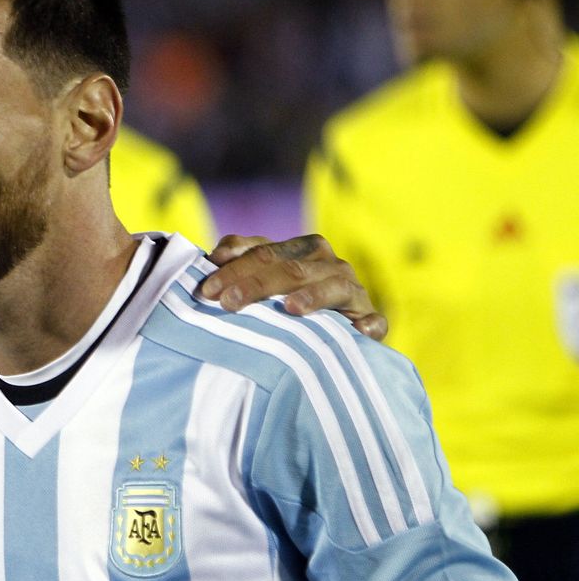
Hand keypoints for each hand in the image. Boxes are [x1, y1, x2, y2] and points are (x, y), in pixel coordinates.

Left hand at [200, 234, 386, 339]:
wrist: (335, 331)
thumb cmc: (286, 301)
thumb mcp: (263, 277)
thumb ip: (240, 261)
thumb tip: (213, 257)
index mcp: (302, 249)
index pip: (264, 253)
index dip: (233, 269)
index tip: (207, 289)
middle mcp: (329, 264)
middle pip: (291, 269)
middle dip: (257, 284)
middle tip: (227, 303)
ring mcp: (353, 291)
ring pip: (331, 286)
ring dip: (311, 297)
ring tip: (289, 308)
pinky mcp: (370, 319)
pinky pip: (373, 320)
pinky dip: (368, 324)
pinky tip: (359, 330)